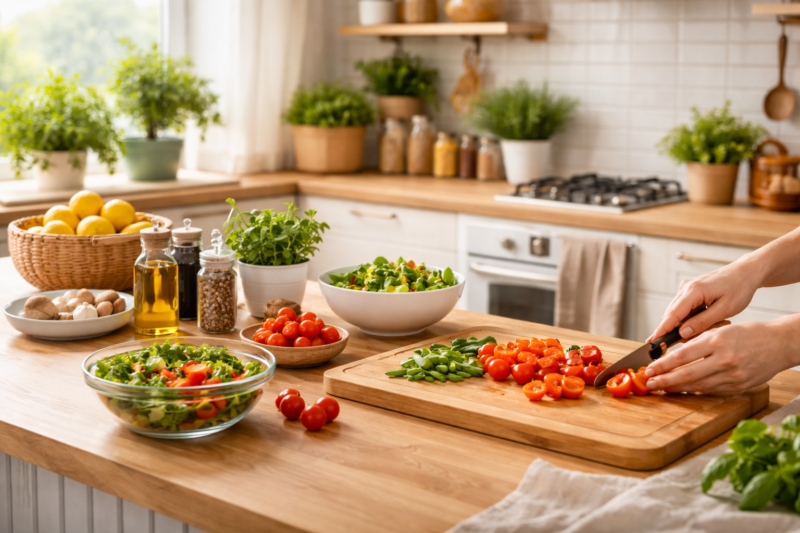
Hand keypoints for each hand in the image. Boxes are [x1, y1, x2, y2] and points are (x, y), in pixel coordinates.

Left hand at [644, 317, 799, 393]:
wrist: (780, 344)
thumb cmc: (749, 333)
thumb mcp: (721, 330)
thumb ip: (699, 342)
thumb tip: (673, 354)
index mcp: (717, 341)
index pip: (682, 356)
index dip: (663, 365)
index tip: (649, 369)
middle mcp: (724, 359)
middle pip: (687, 374)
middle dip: (665, 381)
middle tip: (649, 384)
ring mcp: (733, 375)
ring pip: (698, 385)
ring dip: (677, 388)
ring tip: (662, 388)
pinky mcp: (739, 386)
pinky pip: (712, 390)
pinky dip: (696, 390)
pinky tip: (683, 390)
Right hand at [647, 262, 760, 342]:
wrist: (745, 272)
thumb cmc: (739, 288)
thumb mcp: (725, 309)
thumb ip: (702, 322)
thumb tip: (682, 333)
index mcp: (694, 291)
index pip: (672, 314)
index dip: (662, 330)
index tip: (652, 342)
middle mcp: (685, 288)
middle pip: (673, 315)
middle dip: (679, 331)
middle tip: (696, 340)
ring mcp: (686, 288)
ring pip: (679, 313)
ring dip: (690, 324)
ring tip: (715, 324)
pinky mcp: (690, 291)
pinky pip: (685, 309)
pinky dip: (693, 318)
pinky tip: (710, 319)